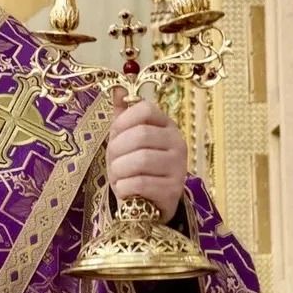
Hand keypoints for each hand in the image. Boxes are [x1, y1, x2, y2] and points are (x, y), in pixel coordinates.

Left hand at [106, 93, 187, 222]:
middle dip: (117, 150)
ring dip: (119, 170)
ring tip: (118, 177)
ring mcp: (179, 167)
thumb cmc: (134, 167)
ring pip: (141, 159)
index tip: (115, 135)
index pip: (146, 109)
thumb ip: (123, 116)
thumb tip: (117, 89)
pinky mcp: (173, 191)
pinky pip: (141, 183)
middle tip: (113, 161)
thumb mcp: (126, 140)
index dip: (124, 121)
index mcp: (166, 126)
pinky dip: (124, 187)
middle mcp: (178, 143)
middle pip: (141, 135)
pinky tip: (125, 189)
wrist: (147, 203)